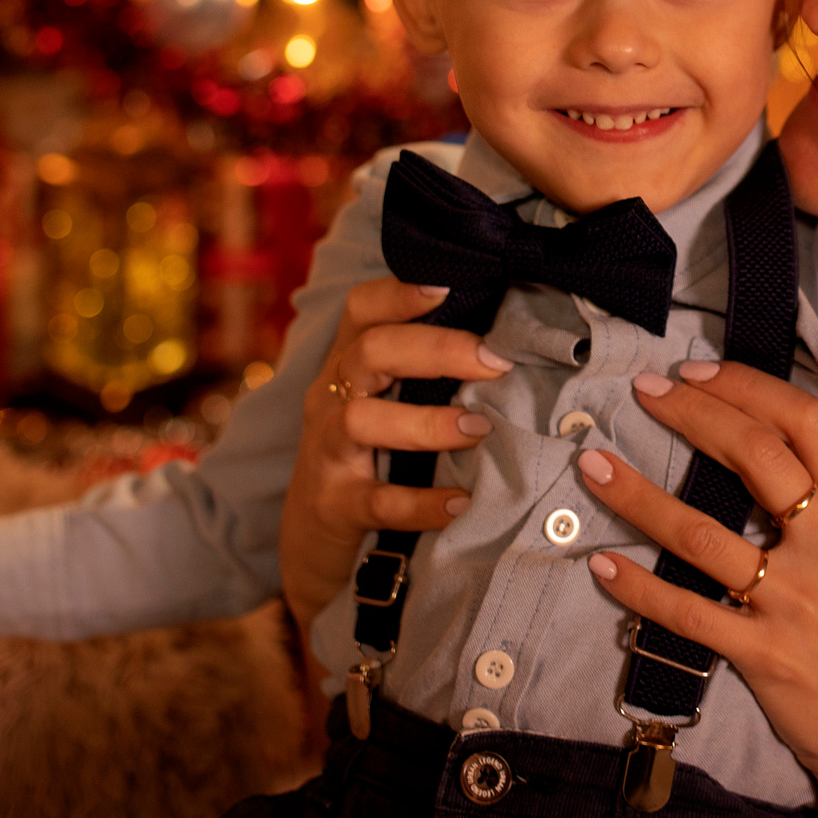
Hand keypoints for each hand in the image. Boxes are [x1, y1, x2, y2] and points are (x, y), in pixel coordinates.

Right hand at [277, 276, 512, 630]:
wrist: (311, 532)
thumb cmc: (367, 452)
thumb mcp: (383, 400)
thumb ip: (426, 368)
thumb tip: (506, 343)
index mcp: (347, 363)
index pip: (361, 310)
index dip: (399, 292)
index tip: (448, 285)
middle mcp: (331, 397)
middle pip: (369, 352)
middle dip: (435, 349)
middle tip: (494, 362)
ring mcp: (328, 451)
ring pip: (361, 420)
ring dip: (426, 423)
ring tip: (478, 430)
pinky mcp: (334, 504)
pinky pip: (377, 500)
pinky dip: (421, 502)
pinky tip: (461, 502)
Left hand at [576, 362, 817, 817]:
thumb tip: (761, 443)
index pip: (806, 422)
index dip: (747, 386)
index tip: (697, 371)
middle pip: (752, 454)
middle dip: (690, 413)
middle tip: (643, 392)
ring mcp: (795, 600)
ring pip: (700, 531)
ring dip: (638, 495)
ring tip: (594, 468)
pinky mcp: (764, 654)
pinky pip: (685, 611)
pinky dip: (636, 588)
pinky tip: (600, 564)